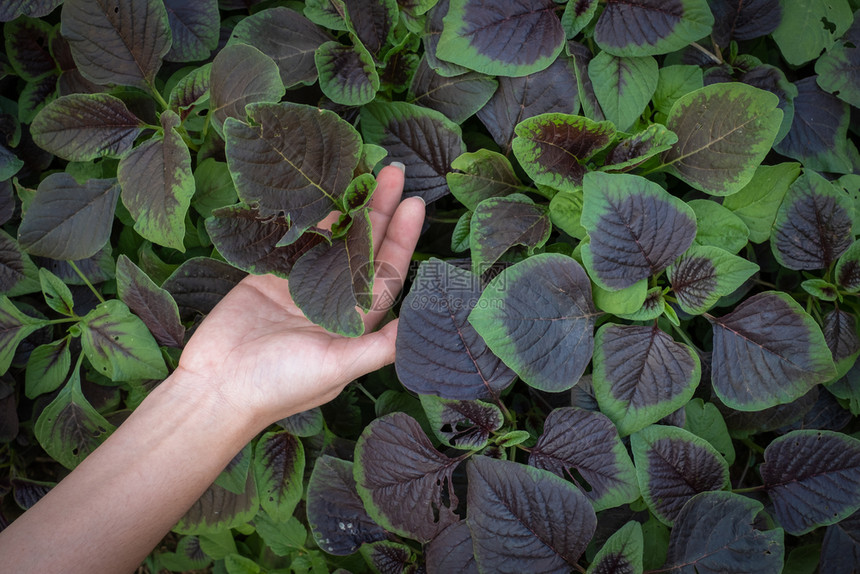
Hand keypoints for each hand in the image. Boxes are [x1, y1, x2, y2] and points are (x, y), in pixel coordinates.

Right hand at [176, 165, 424, 425]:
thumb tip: (419, 329)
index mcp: (354, 322)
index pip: (387, 273)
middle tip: (396, 172)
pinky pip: (294, 240)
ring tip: (366, 172)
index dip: (401, 239)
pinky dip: (309, 217)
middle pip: (364, 249)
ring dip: (349, 208)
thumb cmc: (281, 385)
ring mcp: (301, 286)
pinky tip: (324, 190)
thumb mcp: (336, 367)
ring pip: (332, 239)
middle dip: (380, 212)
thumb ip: (377, 347)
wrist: (217, 387)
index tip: (414, 205)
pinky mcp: (270, 276)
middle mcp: (333, 300)